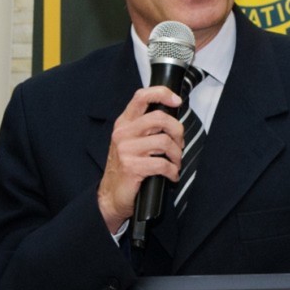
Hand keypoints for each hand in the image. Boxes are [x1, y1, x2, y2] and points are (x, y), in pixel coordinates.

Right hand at [97, 86, 187, 230]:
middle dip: (177, 131)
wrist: (110, 196)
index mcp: (124, 123)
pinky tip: (171, 175)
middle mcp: (123, 133)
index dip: (162, 93)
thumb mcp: (131, 142)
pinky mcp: (132, 167)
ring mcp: (126, 150)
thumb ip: (146, 127)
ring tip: (175, 163)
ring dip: (177, 155)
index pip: (142, 97)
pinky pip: (163, 164)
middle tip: (179, 144)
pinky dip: (172, 171)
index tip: (176, 101)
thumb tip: (172, 119)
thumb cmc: (125, 168)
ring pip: (164, 142)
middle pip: (160, 118)